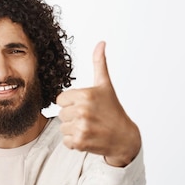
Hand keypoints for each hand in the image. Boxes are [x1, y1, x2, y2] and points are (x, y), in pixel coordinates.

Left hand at [56, 41, 140, 166]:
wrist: (124, 137)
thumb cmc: (113, 110)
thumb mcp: (105, 86)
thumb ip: (100, 64)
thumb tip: (101, 43)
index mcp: (85, 95)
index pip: (60, 99)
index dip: (71, 103)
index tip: (85, 106)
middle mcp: (82, 110)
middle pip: (61, 114)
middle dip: (72, 117)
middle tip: (89, 118)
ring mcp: (81, 127)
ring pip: (63, 127)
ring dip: (73, 130)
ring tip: (89, 127)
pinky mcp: (80, 142)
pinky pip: (66, 141)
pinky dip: (74, 142)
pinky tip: (88, 137)